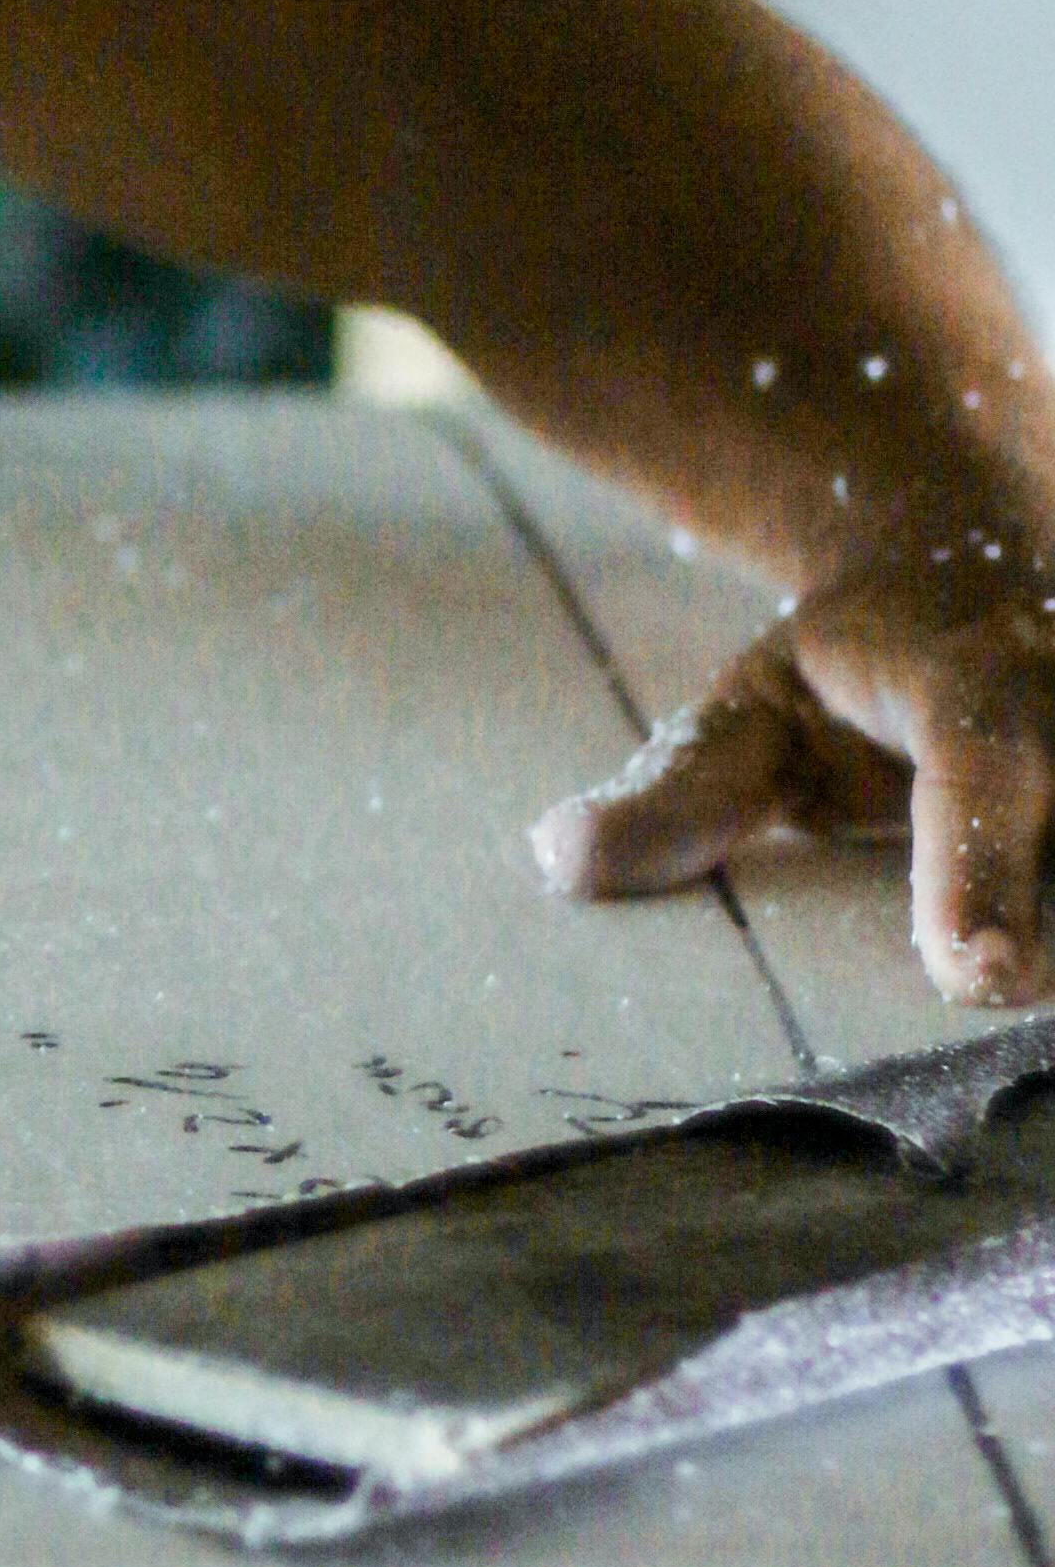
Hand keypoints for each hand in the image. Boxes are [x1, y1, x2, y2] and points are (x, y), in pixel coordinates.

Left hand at [530, 545, 1054, 1007]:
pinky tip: (1054, 997)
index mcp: (977, 678)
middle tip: (1017, 1023)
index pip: (983, 775)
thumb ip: (678, 791)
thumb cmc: (858, 668)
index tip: (976, 974)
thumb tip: (560, 860)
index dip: (981, 873)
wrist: (984, 542)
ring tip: (1041, 1024)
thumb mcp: (753, 712)